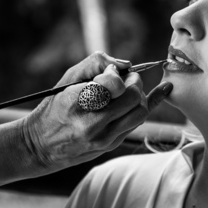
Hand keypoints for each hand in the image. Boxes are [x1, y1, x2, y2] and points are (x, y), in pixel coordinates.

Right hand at [17, 52, 172, 171]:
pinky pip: (138, 123)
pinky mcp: (111, 145)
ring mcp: (104, 138)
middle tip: (125, 79)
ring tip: (128, 90)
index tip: (109, 73)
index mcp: (77, 103)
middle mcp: (92, 124)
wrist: (42, 145)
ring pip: (141, 112)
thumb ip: (96, 63)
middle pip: (133, 97)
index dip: (116, 75)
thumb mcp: (67, 78)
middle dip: (134, 82)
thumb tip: (125, 65)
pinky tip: (165, 89)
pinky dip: (150, 103)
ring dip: (140, 95)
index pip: (112, 85)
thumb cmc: (55, 105)